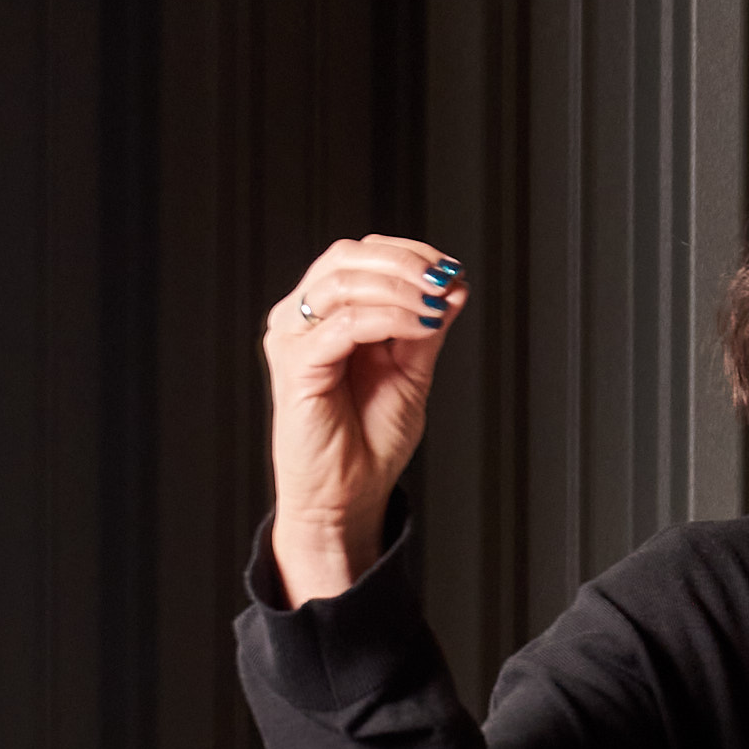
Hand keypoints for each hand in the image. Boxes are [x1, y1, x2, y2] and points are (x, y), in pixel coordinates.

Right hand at [262, 236, 469, 603]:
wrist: (349, 495)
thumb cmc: (370, 439)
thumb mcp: (411, 372)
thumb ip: (426, 327)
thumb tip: (454, 284)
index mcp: (325, 313)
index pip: (360, 255)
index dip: (407, 253)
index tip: (450, 269)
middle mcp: (302, 319)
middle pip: (347, 258)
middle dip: (404, 263)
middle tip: (444, 280)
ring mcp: (294, 340)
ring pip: (343, 282)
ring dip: (400, 288)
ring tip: (436, 306)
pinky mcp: (296, 366)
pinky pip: (343, 325)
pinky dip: (389, 318)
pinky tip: (422, 327)